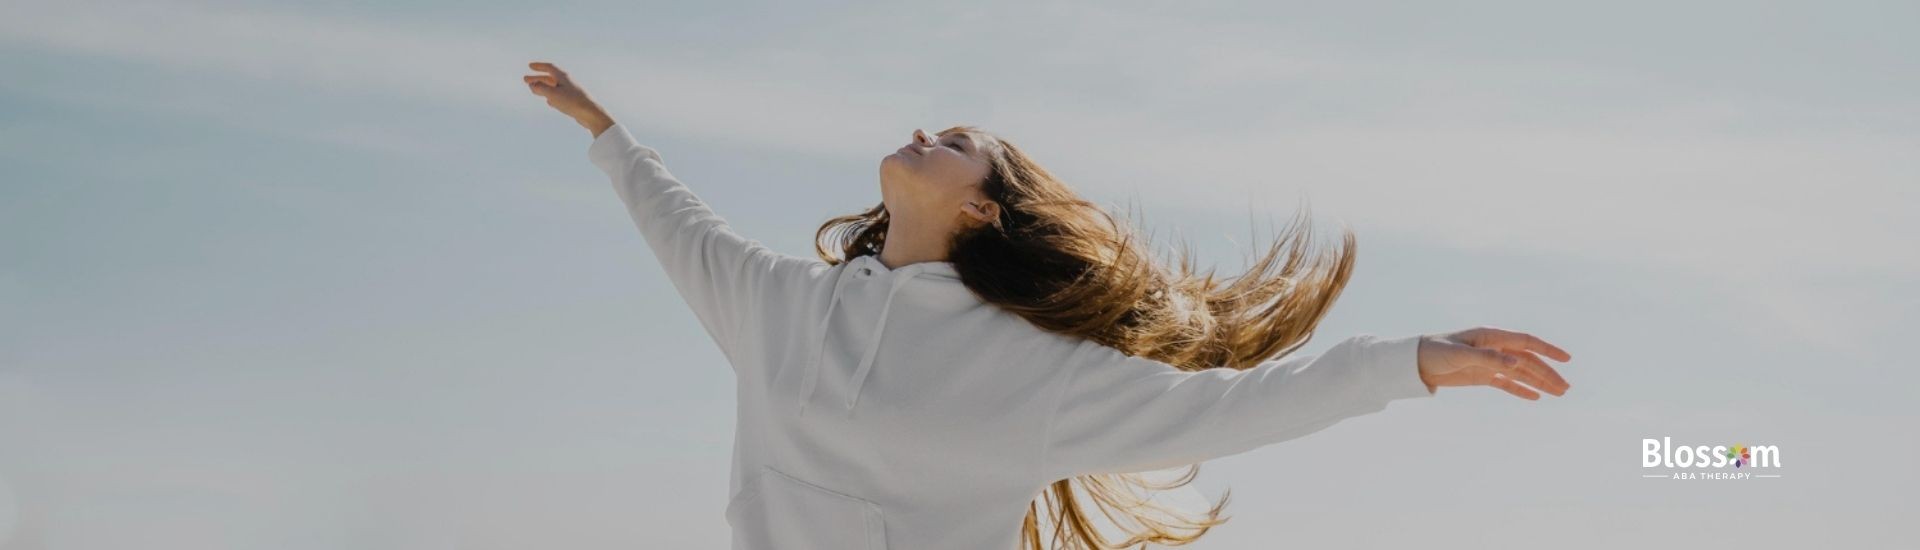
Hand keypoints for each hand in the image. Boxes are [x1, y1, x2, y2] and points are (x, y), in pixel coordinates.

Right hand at [523, 61, 614, 136]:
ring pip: (554, 87)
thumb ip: (540, 88)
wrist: (591, 114)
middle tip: (525, 80)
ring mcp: (571, 92)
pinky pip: (560, 96)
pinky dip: (552, 96)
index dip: (539, 66)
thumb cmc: (572, 102)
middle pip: (550, 78)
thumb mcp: (552, 94)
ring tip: (534, 90)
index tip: (530, 66)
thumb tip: (532, 85)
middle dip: (537, 78)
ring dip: (543, 87)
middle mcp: (568, 82)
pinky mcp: (574, 102)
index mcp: (563, 76)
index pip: (549, 67)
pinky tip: (549, 102)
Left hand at [1416, 326, 1572, 399]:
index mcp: (1491, 336)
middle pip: (1527, 361)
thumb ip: (1488, 358)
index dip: (1547, 350)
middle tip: (1566, 388)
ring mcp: (1489, 362)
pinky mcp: (1481, 376)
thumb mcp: (1461, 354)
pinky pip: (1506, 383)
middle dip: (1547, 373)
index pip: (1526, 342)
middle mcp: (1494, 348)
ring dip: (1539, 382)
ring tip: (1559, 393)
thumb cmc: (1435, 351)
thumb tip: (1516, 362)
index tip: (1566, 359)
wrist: (1414, 363)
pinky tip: (1536, 397)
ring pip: (1520, 373)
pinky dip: (1521, 390)